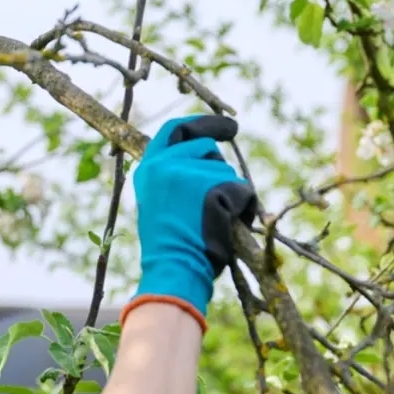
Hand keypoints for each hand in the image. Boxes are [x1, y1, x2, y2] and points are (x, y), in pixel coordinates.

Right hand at [123, 115, 257, 331]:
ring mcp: (188, 172)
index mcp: (149, 168)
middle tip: (224, 189)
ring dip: (230, 193)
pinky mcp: (211, 185)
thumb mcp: (158, 203)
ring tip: (215, 223)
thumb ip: (171, 176)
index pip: (175, 130)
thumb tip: (203, 156)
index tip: (226, 128)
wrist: (173, 269)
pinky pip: (242, 189)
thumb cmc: (169, 247)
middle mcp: (165, 164)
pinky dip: (244, 208)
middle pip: (206, 146)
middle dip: (218, 169)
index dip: (202, 124)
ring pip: (226, 171)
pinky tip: (229, 227)